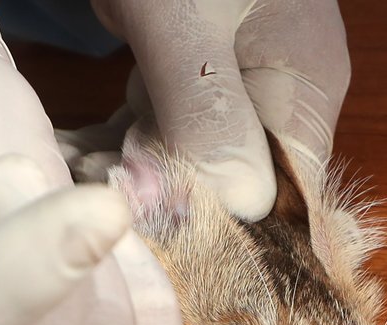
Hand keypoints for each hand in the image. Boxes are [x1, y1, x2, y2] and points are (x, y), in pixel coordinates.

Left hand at [82, 0, 349, 219]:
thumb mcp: (186, 22)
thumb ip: (209, 110)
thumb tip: (240, 207)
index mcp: (302, 85)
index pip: (289, 194)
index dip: (233, 230)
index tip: (169, 241)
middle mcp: (273, 95)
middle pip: (232, 185)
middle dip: (172, 199)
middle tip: (111, 195)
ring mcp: (227, 86)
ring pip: (187, 164)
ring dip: (136, 174)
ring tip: (88, 171)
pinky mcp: (184, 78)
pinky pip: (157, 131)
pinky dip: (120, 145)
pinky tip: (83, 156)